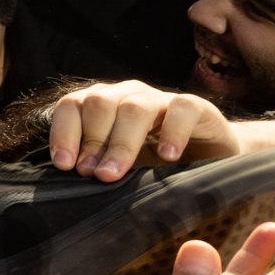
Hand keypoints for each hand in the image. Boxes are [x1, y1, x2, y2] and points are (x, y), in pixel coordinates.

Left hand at [46, 80, 241, 179]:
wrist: (211, 155)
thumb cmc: (155, 161)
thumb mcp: (121, 164)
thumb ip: (97, 165)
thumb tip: (72, 179)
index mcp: (102, 104)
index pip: (72, 105)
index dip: (64, 133)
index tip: (65, 165)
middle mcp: (128, 95)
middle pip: (99, 104)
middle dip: (92, 141)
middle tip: (94, 174)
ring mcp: (161, 99)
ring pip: (133, 108)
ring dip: (121, 143)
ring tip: (114, 174)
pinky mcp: (196, 106)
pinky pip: (181, 109)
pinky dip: (172, 132)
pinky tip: (168, 157)